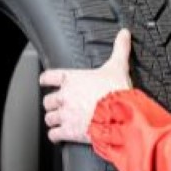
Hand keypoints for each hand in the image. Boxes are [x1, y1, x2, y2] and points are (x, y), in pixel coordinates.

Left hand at [40, 29, 133, 143]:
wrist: (119, 114)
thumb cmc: (116, 90)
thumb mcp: (118, 66)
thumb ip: (120, 49)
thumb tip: (124, 34)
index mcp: (72, 79)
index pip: (48, 77)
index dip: (46, 80)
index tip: (45, 82)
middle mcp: (65, 96)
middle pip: (47, 101)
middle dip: (52, 104)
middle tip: (59, 106)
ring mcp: (65, 114)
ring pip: (49, 118)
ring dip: (53, 120)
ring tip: (59, 122)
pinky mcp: (68, 131)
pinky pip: (54, 135)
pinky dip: (56, 136)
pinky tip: (60, 136)